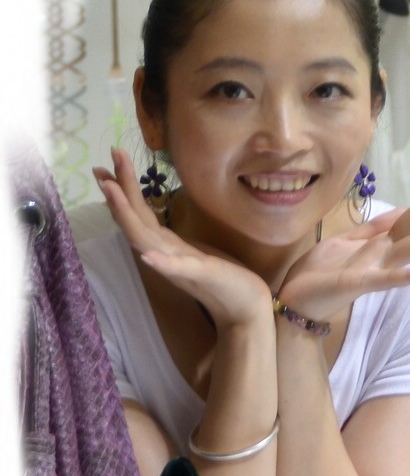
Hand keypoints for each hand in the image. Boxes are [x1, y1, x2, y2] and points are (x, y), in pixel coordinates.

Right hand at [93, 149, 271, 329]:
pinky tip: (148, 255)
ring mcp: (180, 267)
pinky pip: (179, 269)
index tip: (105, 165)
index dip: (122, 190)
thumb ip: (169, 241)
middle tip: (99, 168)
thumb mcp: (192, 253)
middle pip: (135, 220)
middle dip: (118, 193)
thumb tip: (151, 222)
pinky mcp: (202, 276)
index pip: (138, 214)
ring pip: (147, 239)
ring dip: (127, 217)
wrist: (244, 310)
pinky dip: (162, 262)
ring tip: (111, 192)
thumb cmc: (221, 280)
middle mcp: (166, 254)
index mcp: (166, 246)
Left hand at [278, 174, 409, 319]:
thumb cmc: (319, 272)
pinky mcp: (359, 283)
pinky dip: (409, 275)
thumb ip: (372, 229)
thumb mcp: (345, 241)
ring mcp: (375, 270)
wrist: (295, 300)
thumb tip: (400, 209)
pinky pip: (387, 279)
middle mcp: (384, 256)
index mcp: (379, 244)